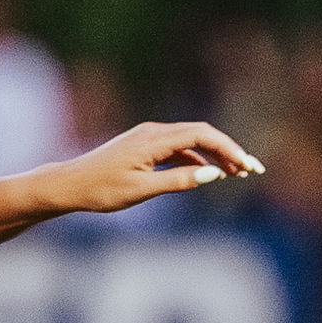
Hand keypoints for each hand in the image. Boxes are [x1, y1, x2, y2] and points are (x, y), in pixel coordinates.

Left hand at [46, 122, 262, 215]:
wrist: (70, 184)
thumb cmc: (102, 189)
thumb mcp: (143, 190)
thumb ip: (180, 180)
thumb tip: (213, 173)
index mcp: (154, 139)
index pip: (202, 135)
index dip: (228, 149)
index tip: (247, 166)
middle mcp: (154, 131)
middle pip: (202, 133)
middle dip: (229, 150)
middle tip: (252, 169)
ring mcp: (149, 137)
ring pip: (192, 140)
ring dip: (215, 154)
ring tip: (236, 173)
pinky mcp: (145, 146)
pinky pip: (179, 147)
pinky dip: (198, 158)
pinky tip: (209, 172)